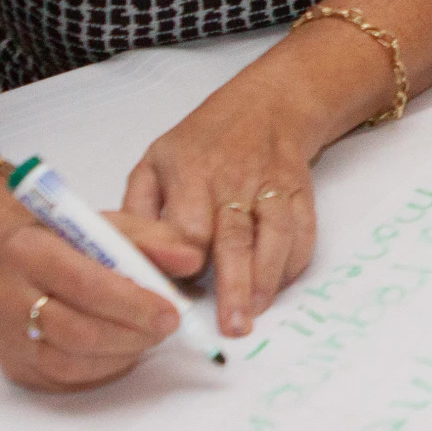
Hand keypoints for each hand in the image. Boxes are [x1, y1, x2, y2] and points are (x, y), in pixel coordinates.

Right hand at [0, 208, 204, 390]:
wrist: (10, 262)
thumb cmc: (68, 242)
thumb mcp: (109, 225)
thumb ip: (153, 239)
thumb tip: (191, 259)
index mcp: (29, 250)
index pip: (85, 283)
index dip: (133, 304)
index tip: (171, 312)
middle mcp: (8, 295)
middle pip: (76, 331)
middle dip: (132, 335)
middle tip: (166, 328)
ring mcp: (6, 336)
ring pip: (68, 363)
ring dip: (120, 356)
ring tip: (148, 337)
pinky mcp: (13, 366)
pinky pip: (62, 380)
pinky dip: (102, 370)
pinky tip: (123, 351)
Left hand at [123, 64, 326, 336]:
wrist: (268, 103)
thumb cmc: (203, 140)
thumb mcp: (155, 160)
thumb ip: (138, 208)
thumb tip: (129, 257)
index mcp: (190, 171)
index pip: (190, 227)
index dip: (188, 261)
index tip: (183, 289)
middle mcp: (233, 178)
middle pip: (235, 238)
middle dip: (235, 285)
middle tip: (232, 327)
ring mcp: (271, 183)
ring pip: (274, 235)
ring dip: (267, 277)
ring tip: (256, 312)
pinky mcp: (300, 190)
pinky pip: (302, 229)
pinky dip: (294, 260)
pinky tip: (280, 285)